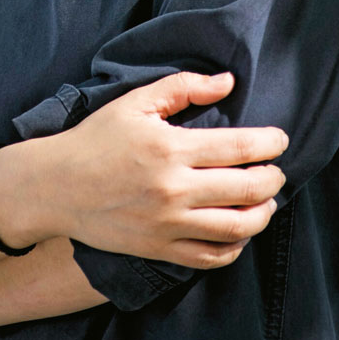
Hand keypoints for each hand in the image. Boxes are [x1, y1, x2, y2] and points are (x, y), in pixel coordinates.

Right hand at [27, 70, 288, 269]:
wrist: (57, 187)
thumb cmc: (97, 139)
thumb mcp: (136, 101)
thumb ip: (184, 87)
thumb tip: (228, 82)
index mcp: (171, 148)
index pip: (240, 148)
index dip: (270, 143)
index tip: (281, 140)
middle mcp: (174, 190)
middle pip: (247, 190)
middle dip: (274, 179)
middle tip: (277, 171)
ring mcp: (168, 225)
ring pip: (236, 228)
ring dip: (262, 214)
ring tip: (266, 201)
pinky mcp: (160, 250)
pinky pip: (211, 257)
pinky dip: (234, 247)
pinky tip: (238, 231)